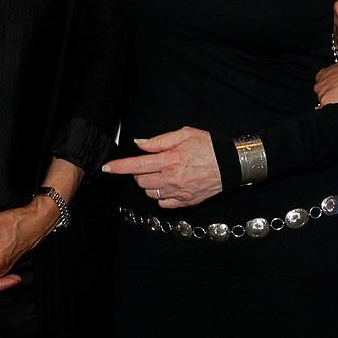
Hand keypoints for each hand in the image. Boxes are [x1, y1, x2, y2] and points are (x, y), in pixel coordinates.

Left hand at [102, 127, 221, 208]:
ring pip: (150, 193)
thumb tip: (140, 143)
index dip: (119, 167)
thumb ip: (159, 141)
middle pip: (141, 181)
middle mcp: (171, 179)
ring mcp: (178, 192)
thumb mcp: (184, 134)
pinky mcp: (184, 202)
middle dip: (140, 172)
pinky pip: (163, 203)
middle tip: (152, 163)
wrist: (231, 164)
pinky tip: (170, 184)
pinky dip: (161, 194)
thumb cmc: (208, 146)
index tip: (107, 168)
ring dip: (150, 183)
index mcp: (169, 160)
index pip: (137, 165)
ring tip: (163, 172)